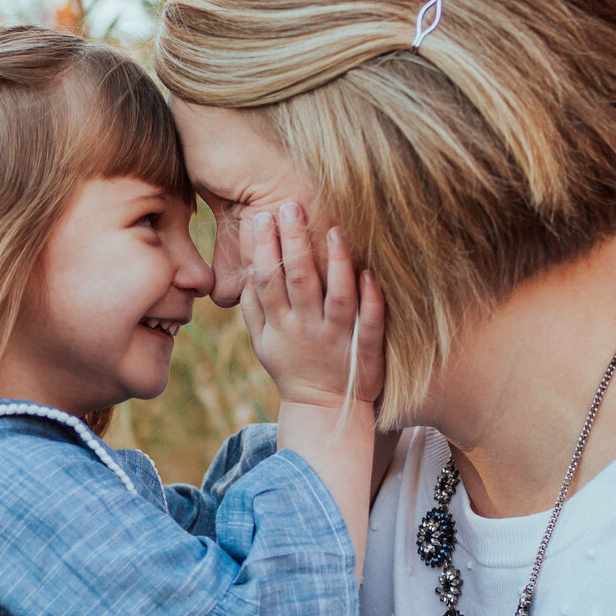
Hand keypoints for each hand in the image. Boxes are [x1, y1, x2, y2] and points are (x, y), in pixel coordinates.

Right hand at [239, 204, 384, 412]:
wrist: (323, 410)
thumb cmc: (291, 366)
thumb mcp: (262, 342)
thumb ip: (252, 306)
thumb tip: (245, 267)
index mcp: (279, 325)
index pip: (266, 280)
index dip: (262, 249)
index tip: (261, 217)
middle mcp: (306, 329)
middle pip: (298, 280)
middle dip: (294, 243)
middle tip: (290, 206)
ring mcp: (336, 339)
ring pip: (336, 296)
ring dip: (335, 262)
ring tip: (333, 229)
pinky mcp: (364, 351)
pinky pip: (369, 323)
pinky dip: (371, 298)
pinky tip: (370, 272)